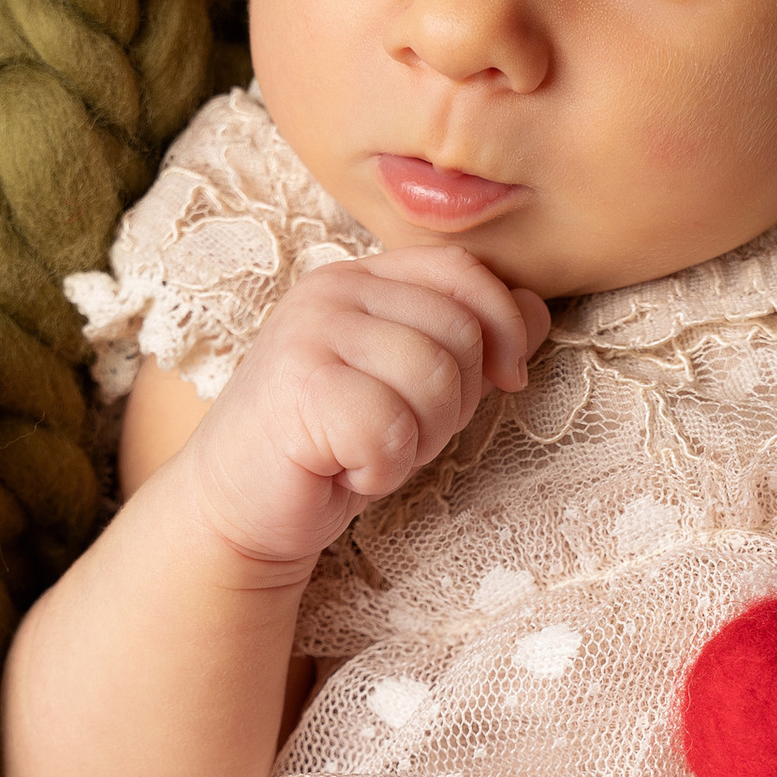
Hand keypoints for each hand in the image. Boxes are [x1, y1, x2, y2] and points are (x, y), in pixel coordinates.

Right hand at [185, 248, 548, 575]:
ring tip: (371, 450)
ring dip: (417, 439)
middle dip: (453, 403)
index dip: (504, 325)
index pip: (462, 271)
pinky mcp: (296, 389)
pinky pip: (390, 428)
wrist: (237, 505)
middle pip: (458, 332)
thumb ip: (471, 343)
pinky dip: (382, 467)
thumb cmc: (332, 444)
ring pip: (431, 379)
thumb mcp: (412, 385)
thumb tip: (538, 309)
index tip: (504, 379)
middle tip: (401, 433)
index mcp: (362, 279)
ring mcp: (308, 334)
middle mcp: (332, 292)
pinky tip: (346, 469)